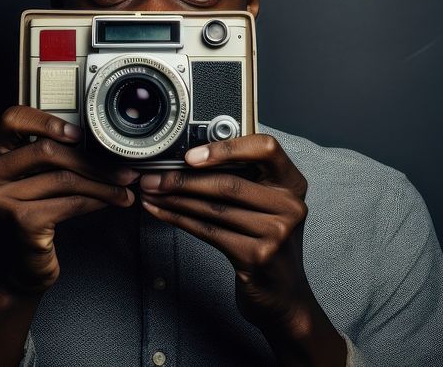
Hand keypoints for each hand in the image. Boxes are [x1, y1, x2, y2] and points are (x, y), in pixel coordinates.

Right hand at [0, 106, 138, 296]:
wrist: (14, 271)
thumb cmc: (27, 221)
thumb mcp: (28, 183)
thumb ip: (45, 160)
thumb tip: (98, 143)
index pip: (14, 119)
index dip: (48, 121)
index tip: (79, 134)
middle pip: (47, 150)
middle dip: (93, 161)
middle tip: (123, 171)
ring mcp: (1, 198)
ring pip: (64, 178)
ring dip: (103, 184)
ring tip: (124, 189)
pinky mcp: (20, 221)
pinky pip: (70, 202)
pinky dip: (96, 201)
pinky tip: (109, 202)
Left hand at [138, 134, 346, 364]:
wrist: (284, 294)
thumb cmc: (267, 241)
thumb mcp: (267, 205)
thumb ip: (244, 180)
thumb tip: (189, 158)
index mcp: (292, 183)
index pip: (265, 148)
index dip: (226, 147)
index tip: (191, 155)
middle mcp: (290, 205)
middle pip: (228, 183)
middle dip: (182, 179)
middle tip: (153, 177)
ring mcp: (276, 232)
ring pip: (214, 208)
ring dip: (175, 199)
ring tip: (151, 192)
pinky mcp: (257, 256)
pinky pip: (209, 231)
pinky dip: (179, 219)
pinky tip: (161, 212)